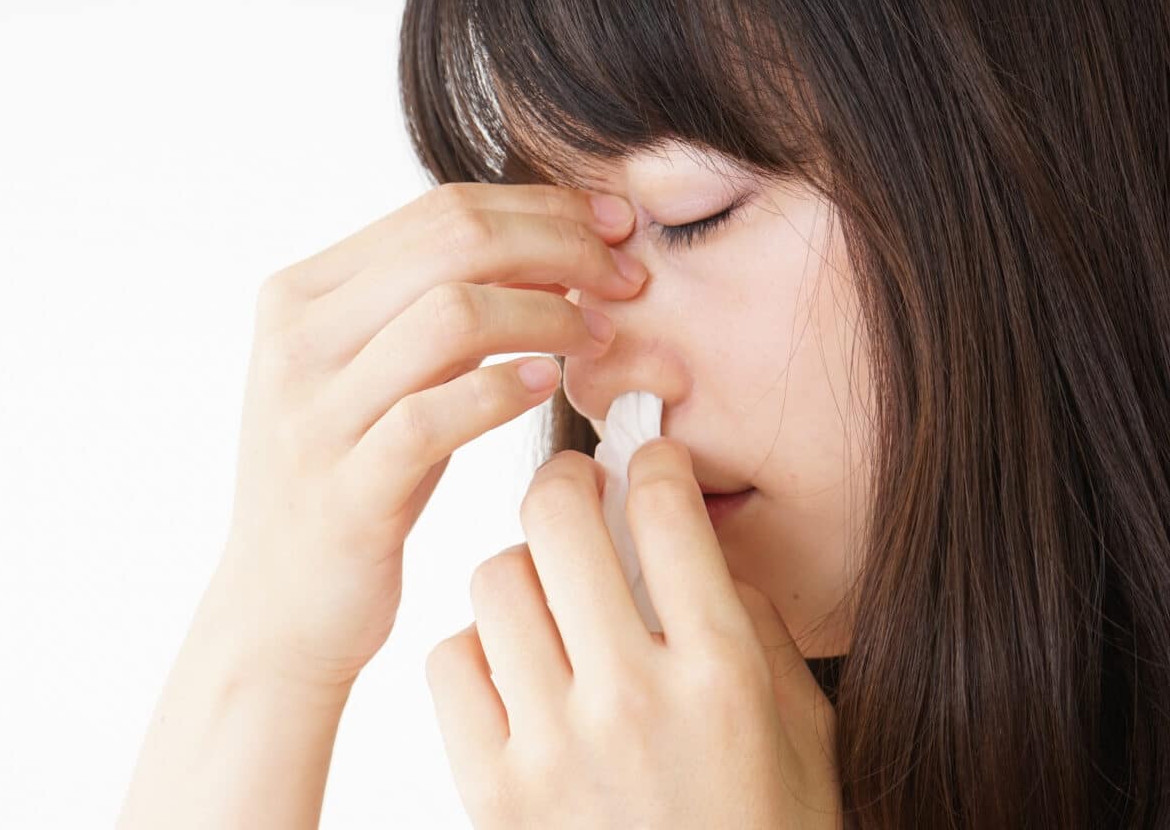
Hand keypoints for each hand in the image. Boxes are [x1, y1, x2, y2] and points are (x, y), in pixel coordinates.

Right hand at [216, 183, 647, 690]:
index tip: (615, 227)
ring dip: (548, 315)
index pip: (439, 210)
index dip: (541, 208)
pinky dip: (505, 390)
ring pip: (450, 315)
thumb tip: (552, 245)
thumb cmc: (354, 481)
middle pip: (451, 242)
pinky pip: (435, 416)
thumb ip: (436, 307)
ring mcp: (313, 414)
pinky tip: (552, 387)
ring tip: (601, 336)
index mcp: (301, 294)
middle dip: (559, 245)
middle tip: (627, 275)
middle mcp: (296, 339)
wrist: (278, 611)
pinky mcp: (344, 490)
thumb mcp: (381, 377)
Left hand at [424, 440, 841, 827]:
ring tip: (543, 591)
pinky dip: (475, 649)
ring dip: (518, 567)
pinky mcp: (489, 789)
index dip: (650, 462)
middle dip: (561, 480)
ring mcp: (551, 745)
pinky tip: (511, 668)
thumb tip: (696, 551)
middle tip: (571, 490)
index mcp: (721, 676)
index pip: (665, 514)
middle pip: (556, 520)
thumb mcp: (802, 736)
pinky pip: (450, 661)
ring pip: (493, 580)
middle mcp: (631, 699)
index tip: (644, 462)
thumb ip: (754, 632)